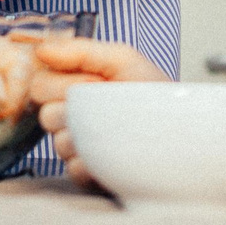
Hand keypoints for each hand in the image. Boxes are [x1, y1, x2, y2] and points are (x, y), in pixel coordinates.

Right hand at [31, 38, 165, 180]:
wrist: (185, 133)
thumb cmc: (156, 96)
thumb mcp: (124, 61)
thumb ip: (80, 50)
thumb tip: (40, 50)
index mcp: (74, 88)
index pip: (40, 84)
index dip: (65, 82)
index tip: (95, 81)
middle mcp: (72, 118)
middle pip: (45, 113)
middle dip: (75, 107)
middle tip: (106, 105)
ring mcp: (79, 148)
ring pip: (59, 142)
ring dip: (87, 134)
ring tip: (116, 129)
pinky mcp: (88, 175)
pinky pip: (74, 169)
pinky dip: (94, 161)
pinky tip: (114, 153)